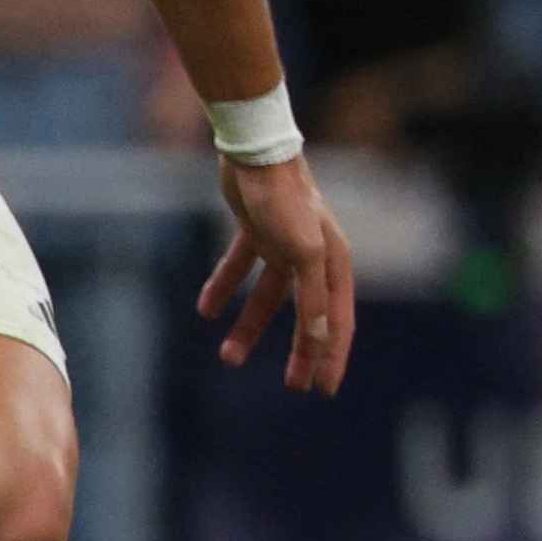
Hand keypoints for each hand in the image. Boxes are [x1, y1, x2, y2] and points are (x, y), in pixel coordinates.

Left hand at [197, 153, 353, 392]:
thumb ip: (312, 294)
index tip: (323, 389)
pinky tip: (205, 310)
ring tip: (229, 356)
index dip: (331, 356)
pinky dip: (223, 288)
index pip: (336, 322)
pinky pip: (239, 268)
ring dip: (250, 326)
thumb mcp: (302, 250)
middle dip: (300, 352)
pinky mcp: (255, 231)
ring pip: (267, 297)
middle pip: (306, 316)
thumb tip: (318, 337)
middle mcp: (313, 258)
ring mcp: (283, 245)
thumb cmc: (284, 198)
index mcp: (333, 265)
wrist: (253, 151)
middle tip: (292, 386)